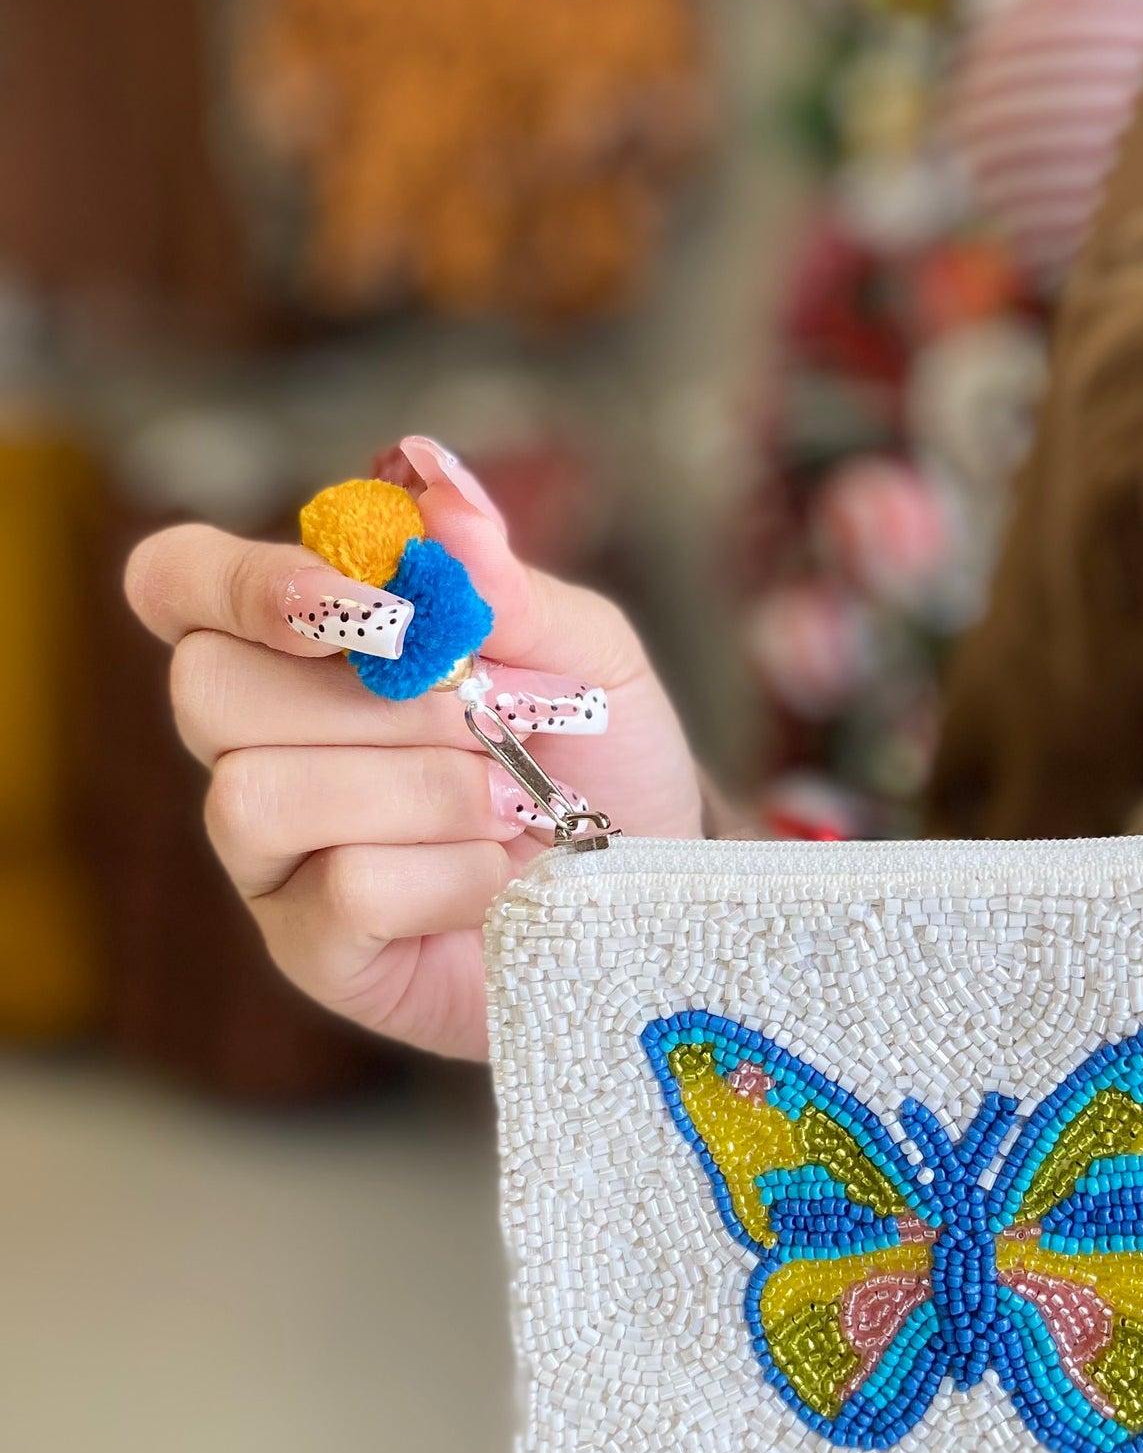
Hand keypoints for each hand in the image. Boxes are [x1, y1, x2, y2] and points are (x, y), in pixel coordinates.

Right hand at [125, 439, 704, 1059]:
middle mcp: (258, 742)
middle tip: (486, 717)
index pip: (179, 582)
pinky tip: (498, 878)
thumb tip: (449, 504)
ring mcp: (271, 854)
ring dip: (422, 789)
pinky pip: (343, 890)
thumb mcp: (587, 656)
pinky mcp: (312, 947)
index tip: (371, 607)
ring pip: (260, 794)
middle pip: (205, 688)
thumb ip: (511, 587)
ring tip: (512, 801)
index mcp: (299, 645)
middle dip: (373, 700)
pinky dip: (451, 874)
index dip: (239, 583)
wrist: (653, 887)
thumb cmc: (598, 761)